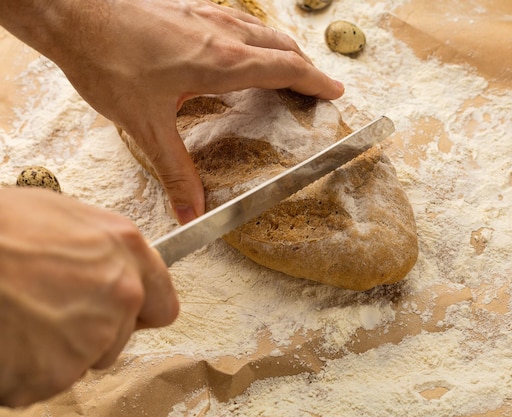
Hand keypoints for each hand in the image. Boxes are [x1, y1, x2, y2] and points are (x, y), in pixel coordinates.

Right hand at [0, 188, 178, 406]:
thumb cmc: (3, 228)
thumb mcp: (70, 216)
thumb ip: (108, 249)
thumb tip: (114, 266)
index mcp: (127, 252)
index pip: (162, 305)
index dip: (140, 311)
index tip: (123, 313)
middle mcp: (121, 296)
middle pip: (120, 338)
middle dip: (91, 330)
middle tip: (48, 308)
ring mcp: (90, 338)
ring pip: (84, 361)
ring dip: (58, 351)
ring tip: (23, 317)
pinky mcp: (53, 374)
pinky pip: (46, 382)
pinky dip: (26, 370)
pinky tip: (9, 338)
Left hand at [3, 0, 343, 223]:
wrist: (73, 14)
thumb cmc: (109, 62)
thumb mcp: (145, 125)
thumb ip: (176, 171)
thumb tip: (192, 211)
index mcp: (223, 63)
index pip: (286, 69)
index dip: (315, 82)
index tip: (335, 92)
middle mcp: (223, 34)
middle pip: (282, 47)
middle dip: (306, 67)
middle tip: (317, 87)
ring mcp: (207, 16)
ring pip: (262, 30)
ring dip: (283, 49)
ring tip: (290, 68)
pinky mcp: (190, 8)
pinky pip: (239, 21)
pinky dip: (257, 37)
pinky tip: (243, 47)